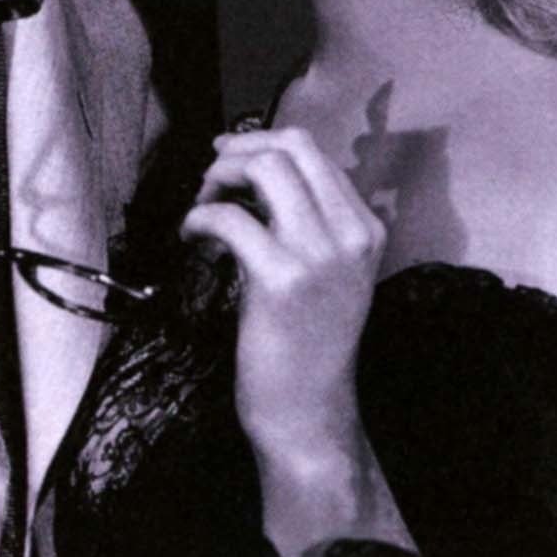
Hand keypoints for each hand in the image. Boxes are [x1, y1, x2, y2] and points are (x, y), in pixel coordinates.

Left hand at [181, 126, 386, 471]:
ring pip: (265, 169)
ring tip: (202, 206)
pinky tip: (190, 237)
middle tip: (210, 178)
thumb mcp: (325, 271)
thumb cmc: (305, 343)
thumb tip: (252, 168)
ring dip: (219, 178)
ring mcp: (319, 254)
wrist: (307, 413)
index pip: (314, 151)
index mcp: (366, 228)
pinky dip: (199, 217)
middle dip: (239, 151)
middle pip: (291, 148)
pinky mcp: (281, 278)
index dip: (260, 143)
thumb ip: (307, 219)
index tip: (227, 158)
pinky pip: (228, 217)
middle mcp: (352, 234)